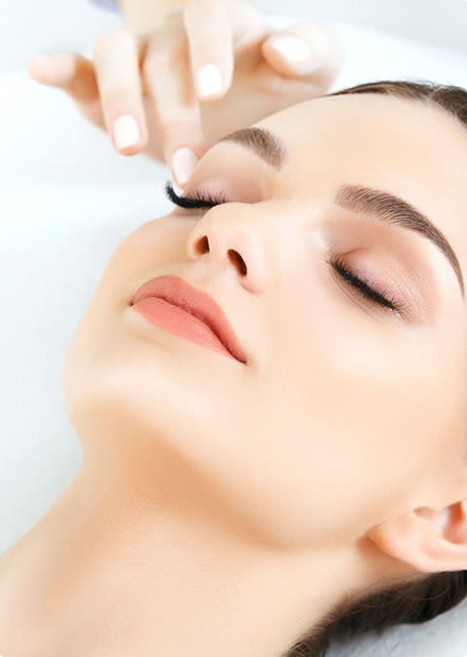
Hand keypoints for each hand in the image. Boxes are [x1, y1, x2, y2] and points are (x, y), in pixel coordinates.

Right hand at [27, 0, 343, 186]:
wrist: (245, 113)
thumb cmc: (281, 91)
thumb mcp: (313, 72)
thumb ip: (310, 51)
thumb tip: (279, 48)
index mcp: (224, 25)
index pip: (209, 19)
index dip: (208, 49)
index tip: (212, 92)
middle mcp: (175, 37)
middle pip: (161, 55)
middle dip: (172, 112)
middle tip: (187, 166)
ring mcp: (140, 61)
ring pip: (114, 58)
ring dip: (117, 99)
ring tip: (127, 148)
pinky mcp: (113, 90)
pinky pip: (82, 72)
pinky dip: (62, 71)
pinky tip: (40, 69)